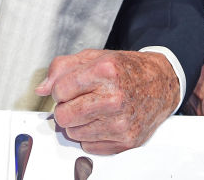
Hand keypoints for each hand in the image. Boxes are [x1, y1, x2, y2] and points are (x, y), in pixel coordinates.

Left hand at [34, 49, 179, 153]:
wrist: (160, 83)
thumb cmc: (127, 70)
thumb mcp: (94, 57)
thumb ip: (62, 68)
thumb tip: (43, 88)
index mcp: (105, 72)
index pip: (60, 90)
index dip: (59, 90)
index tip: (67, 89)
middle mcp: (114, 98)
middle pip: (64, 115)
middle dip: (64, 109)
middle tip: (76, 101)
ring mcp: (121, 122)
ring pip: (73, 133)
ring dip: (77, 123)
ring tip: (93, 109)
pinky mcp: (126, 140)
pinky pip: (89, 145)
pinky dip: (91, 135)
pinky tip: (103, 120)